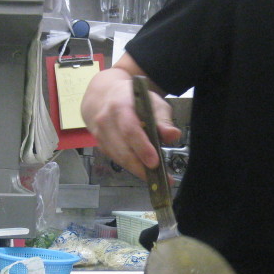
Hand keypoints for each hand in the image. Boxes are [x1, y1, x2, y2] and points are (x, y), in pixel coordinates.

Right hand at [80, 64, 181, 181]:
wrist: (102, 96)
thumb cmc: (131, 99)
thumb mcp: (151, 101)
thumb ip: (163, 119)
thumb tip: (173, 135)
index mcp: (120, 106)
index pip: (130, 130)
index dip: (142, 148)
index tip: (155, 163)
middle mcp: (105, 121)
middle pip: (123, 150)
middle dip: (141, 167)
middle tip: (160, 177)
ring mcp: (100, 135)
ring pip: (119, 158)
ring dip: (137, 170)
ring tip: (155, 177)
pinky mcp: (100, 145)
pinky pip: (116, 159)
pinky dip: (130, 166)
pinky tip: (142, 169)